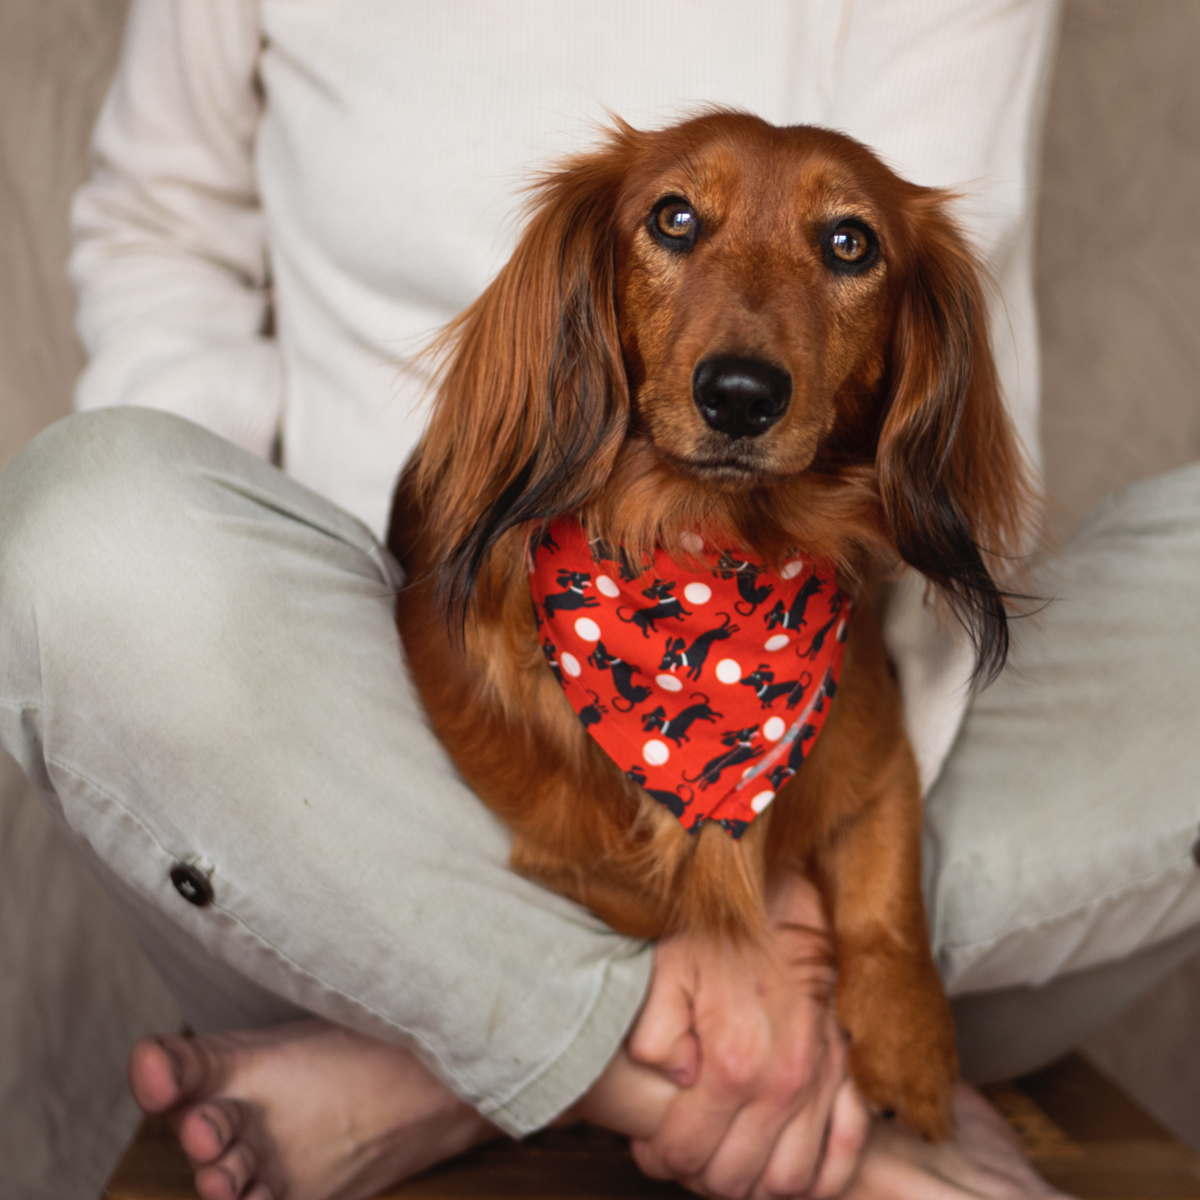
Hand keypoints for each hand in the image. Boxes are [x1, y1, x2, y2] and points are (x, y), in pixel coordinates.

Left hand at [628, 873, 869, 1197]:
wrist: (790, 905)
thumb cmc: (725, 936)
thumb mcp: (669, 968)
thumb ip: (656, 1031)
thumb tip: (670, 1081)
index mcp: (730, 1062)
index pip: (684, 1152)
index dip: (658, 1157)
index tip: (651, 1142)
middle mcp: (779, 1086)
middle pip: (731, 1179)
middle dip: (699, 1173)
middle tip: (685, 1149)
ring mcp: (820, 1087)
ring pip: (786, 1183)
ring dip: (752, 1184)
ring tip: (729, 1157)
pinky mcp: (850, 1080)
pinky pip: (843, 1159)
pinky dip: (817, 1180)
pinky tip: (784, 1167)